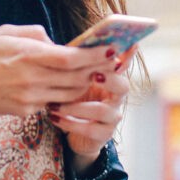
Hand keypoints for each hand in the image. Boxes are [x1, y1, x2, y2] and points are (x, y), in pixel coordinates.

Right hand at [0, 24, 114, 119]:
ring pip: (70, 94)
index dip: (95, 56)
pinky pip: (53, 103)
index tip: (110, 50)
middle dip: (97, 70)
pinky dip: (64, 95)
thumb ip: (36, 33)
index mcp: (29, 55)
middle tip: (109, 62)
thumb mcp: (7, 31)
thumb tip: (57, 42)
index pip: (72, 58)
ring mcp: (30, 98)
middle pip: (77, 78)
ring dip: (85, 85)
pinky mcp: (26, 110)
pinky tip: (68, 87)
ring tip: (93, 74)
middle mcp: (32, 78)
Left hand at [47, 48, 133, 172]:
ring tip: (54, 106)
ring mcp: (113, 116)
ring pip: (102, 109)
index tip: (118, 49)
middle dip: (109, 79)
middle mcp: (117, 96)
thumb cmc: (72, 97)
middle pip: (123, 86)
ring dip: (76, 106)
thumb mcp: (74, 79)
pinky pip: (91, 129)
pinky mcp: (104, 134)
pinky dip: (70, 123)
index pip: (122, 65)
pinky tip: (55, 118)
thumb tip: (70, 46)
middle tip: (93, 75)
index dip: (125, 57)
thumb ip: (78, 64)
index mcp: (111, 78)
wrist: (72, 130)